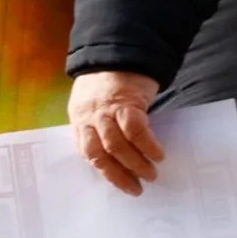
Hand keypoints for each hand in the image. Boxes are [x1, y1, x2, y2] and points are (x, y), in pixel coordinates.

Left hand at [68, 70, 165, 194]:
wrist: (119, 50)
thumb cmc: (108, 80)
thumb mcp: (93, 104)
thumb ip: (98, 126)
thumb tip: (117, 157)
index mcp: (79, 118)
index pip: (86, 152)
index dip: (105, 171)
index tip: (122, 185)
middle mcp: (87, 116)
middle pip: (99, 153)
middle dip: (118, 175)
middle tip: (137, 187)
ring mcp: (105, 109)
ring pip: (116, 146)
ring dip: (135, 164)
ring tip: (150, 173)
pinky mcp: (125, 101)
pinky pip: (135, 130)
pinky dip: (147, 146)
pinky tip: (158, 154)